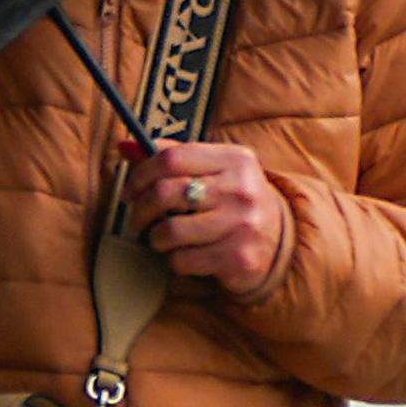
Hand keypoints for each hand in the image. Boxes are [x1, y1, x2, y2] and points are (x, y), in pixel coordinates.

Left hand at [119, 140, 284, 294]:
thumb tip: (126, 145)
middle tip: (138, 220)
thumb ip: (173, 158)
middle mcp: (241, 189)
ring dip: (157, 239)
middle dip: (140, 210)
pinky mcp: (238, 257)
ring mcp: (242, 224)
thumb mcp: (213, 171)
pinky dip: (176, 261)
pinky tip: (188, 255)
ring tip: (164, 239)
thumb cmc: (233, 201)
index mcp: (234, 160)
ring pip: (170, 231)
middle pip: (165, 192)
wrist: (279, 241)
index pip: (172, 157)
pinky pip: (183, 260)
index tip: (129, 191)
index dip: (140, 174)